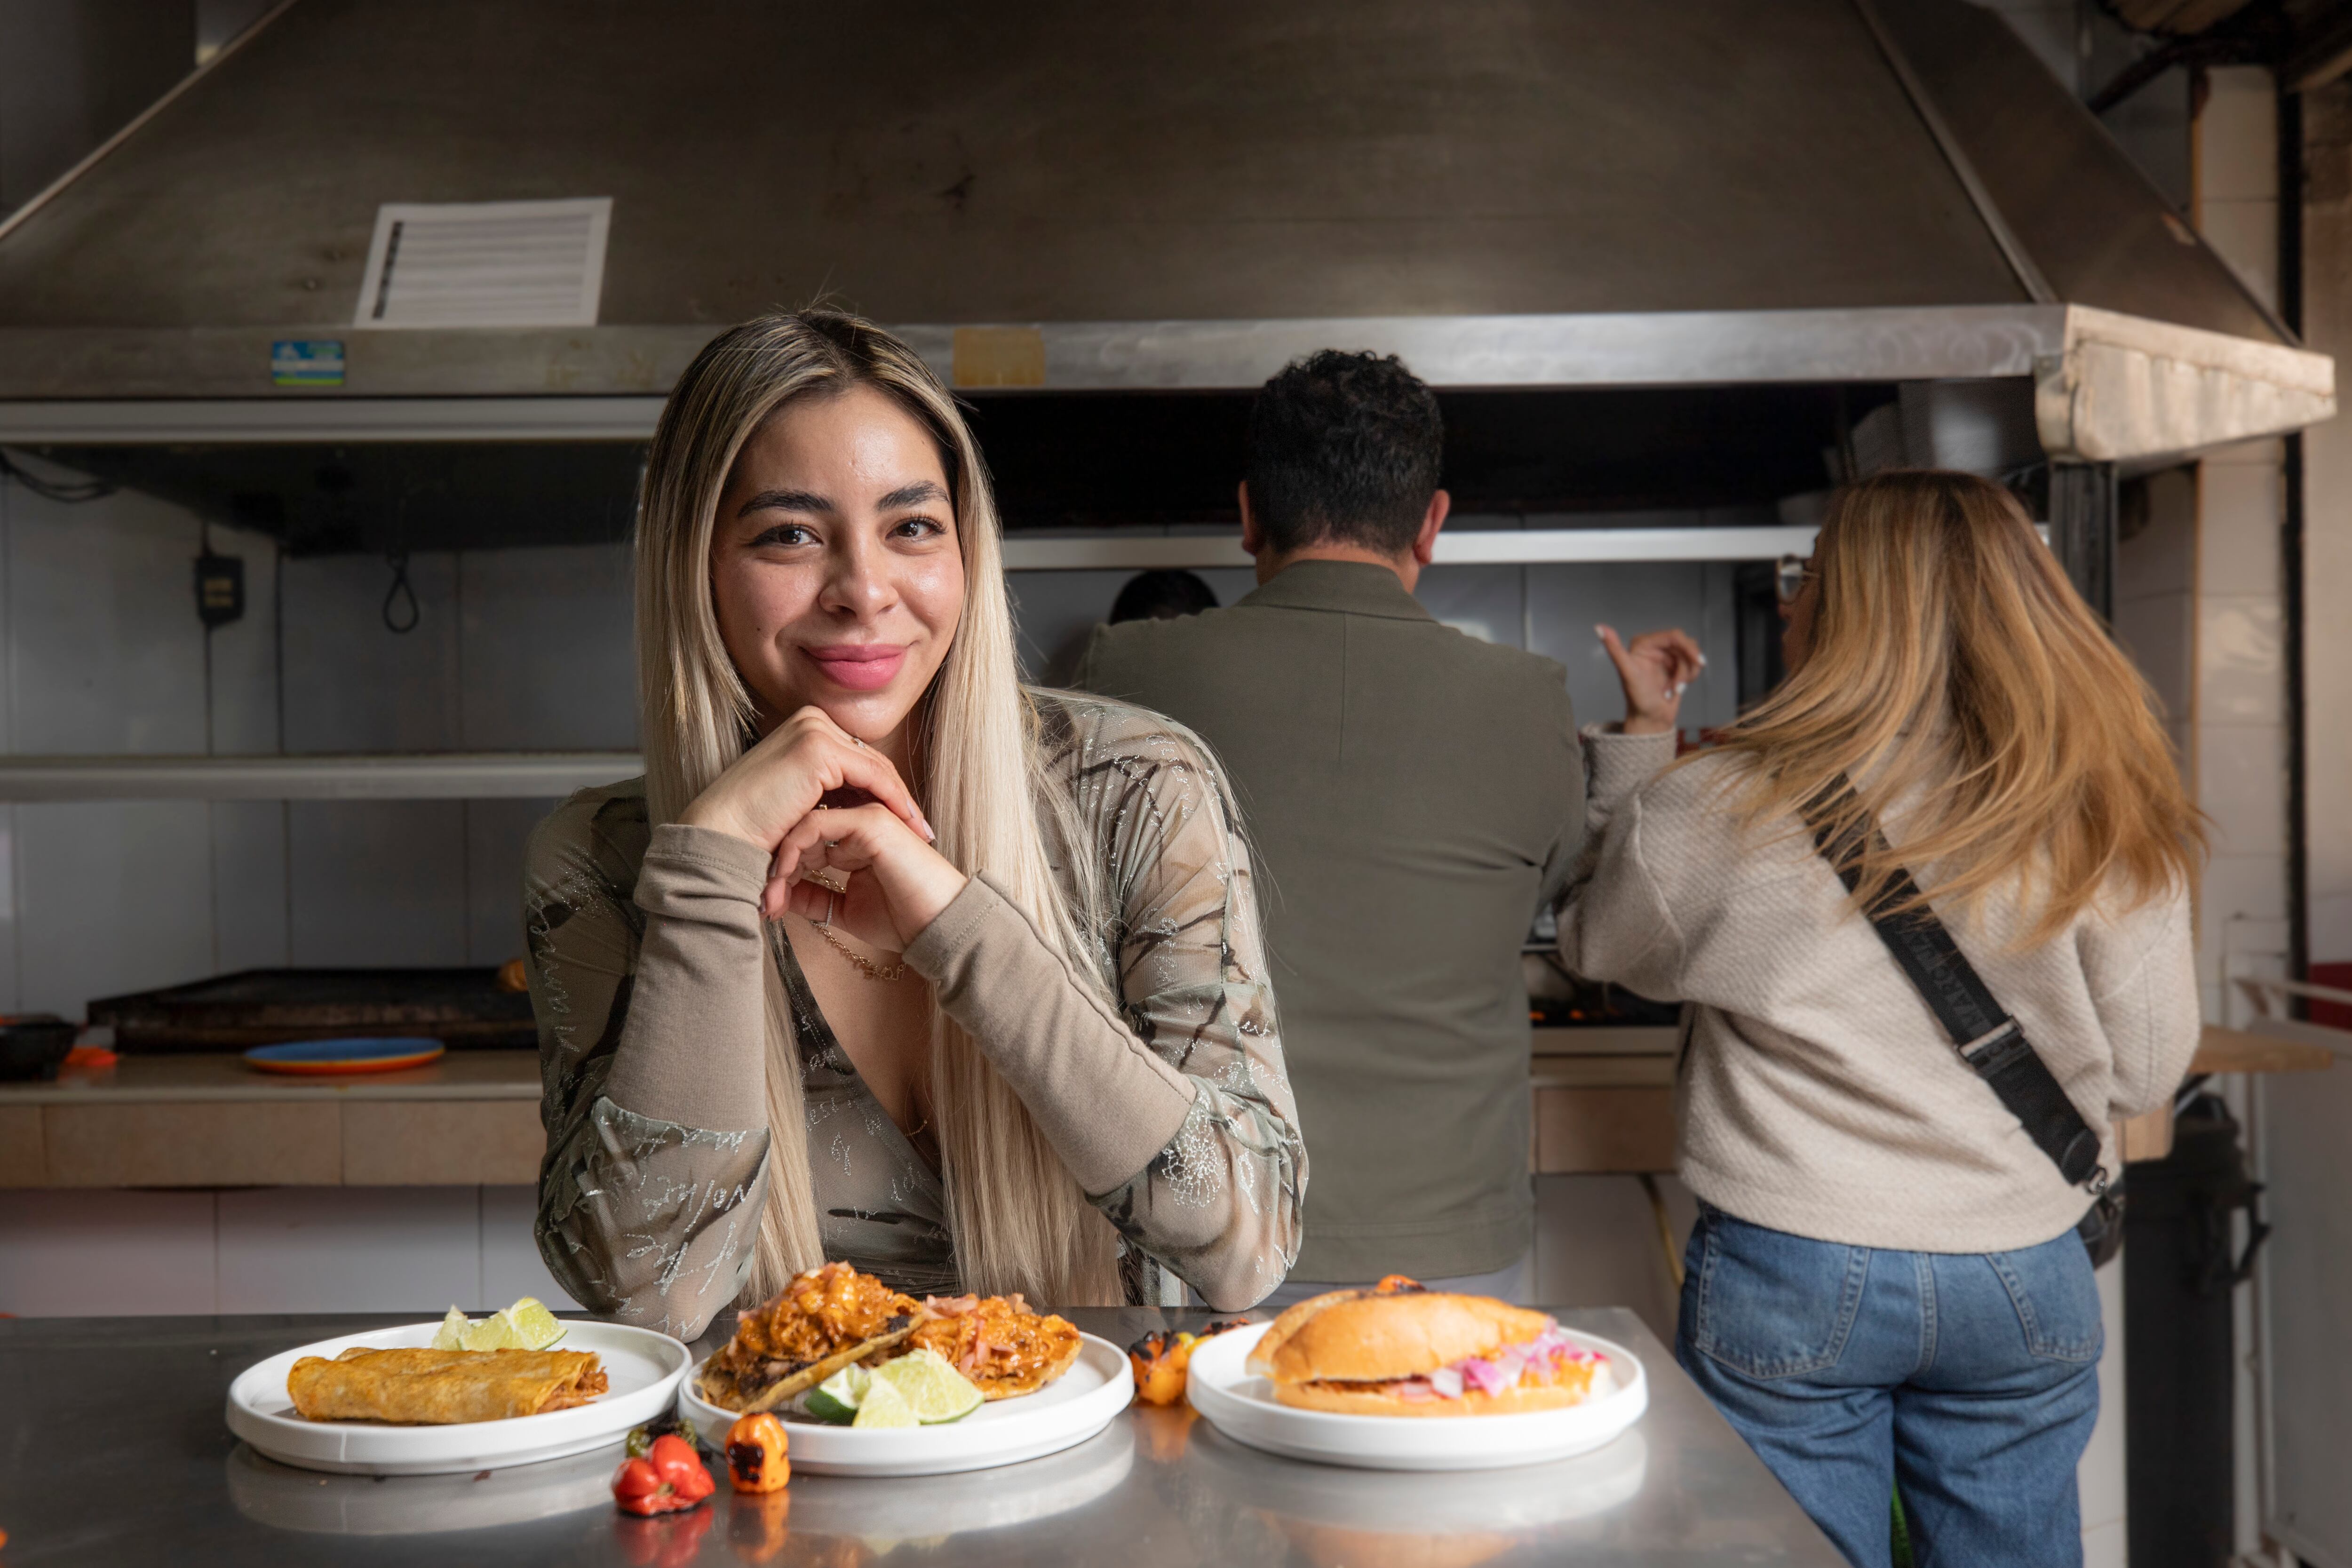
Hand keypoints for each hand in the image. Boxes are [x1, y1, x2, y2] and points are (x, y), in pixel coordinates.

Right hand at [678, 707, 933, 852]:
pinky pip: (872, 776)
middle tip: (921, 828)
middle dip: (898, 796)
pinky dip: (894, 801)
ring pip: (876, 768)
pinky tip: (906, 825)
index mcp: (804, 727)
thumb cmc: (754, 827)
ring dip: (901, 801)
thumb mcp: (799, 800)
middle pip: (870, 761)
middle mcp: (810, 720)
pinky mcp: (819, 749)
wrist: (721, 835)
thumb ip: (827, 791)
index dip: (886, 790)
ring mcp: (814, 730)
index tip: (907, 821)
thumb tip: (863, 804)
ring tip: (919, 833)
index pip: (858, 759)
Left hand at [770, 801, 967, 950]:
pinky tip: (786, 875)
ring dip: (783, 857)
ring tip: (772, 892)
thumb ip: (817, 898)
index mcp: (857, 841)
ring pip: (806, 823)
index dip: (786, 869)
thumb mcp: (847, 910)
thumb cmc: (903, 921)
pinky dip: (795, 848)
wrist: (939, 927)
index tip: (770, 901)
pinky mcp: (871, 821)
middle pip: (803, 830)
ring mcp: (867, 818)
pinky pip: (818, 824)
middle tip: (766, 900)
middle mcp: (861, 824)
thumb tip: (782, 896)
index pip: (809, 841)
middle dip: (779, 865)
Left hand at [1598, 625, 1704, 736]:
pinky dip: (1689, 677)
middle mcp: (1654, 647)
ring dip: (1686, 674)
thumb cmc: (1638, 699)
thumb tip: (1598, 627)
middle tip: (1680, 684)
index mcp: (1643, 644)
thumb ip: (1614, 650)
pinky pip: (1693, 663)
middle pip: (1685, 644)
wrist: (1650, 720)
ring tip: (1673, 689)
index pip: (1673, 635)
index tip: (1697, 661)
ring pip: (1691, 655)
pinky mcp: (1675, 667)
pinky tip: (1676, 689)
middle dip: (1687, 665)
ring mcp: (1666, 657)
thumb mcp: (1627, 673)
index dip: (1688, 647)